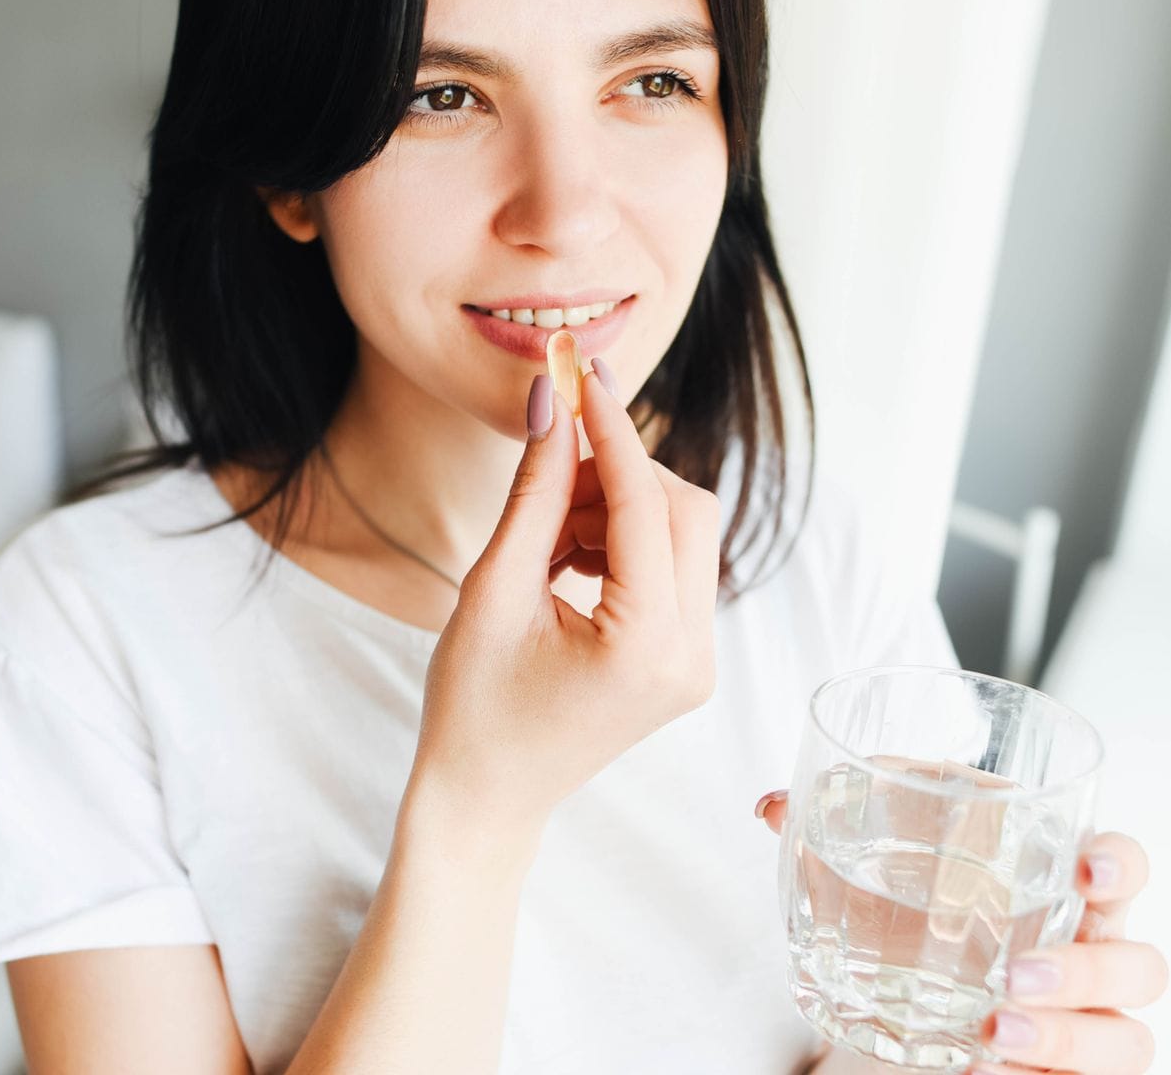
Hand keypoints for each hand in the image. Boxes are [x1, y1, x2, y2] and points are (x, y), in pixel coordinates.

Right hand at [409, 360, 720, 833]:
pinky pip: (673, 567)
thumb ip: (533, 492)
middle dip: (620, 472)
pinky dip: (624, 541)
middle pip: (686, 510)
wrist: (486, 796)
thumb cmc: (473, 706)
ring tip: (545, 535)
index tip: (581, 374)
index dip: (613, 429)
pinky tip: (565, 558)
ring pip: (683, 534)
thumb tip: (552, 403)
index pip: (648, 505)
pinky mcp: (686, 660)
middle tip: (550, 467)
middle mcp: (692, 657)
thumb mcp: (491, 590)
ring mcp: (697, 663)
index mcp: (646, 648)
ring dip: (618, 508)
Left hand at [756, 791, 1168, 1074]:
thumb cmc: (909, 926)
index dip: (1122, 862)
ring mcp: (1084, 1029)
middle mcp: (1089, 960)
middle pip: (1142, 966)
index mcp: (1059, 891)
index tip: (1086, 864)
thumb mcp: (873, 875)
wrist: (891, 1017)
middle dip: (1088, 972)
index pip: (1123, 867)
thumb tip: (770, 806)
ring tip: (991, 1035)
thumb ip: (834, 830)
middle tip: (1011, 975)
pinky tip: (981, 1073)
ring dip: (1066, 1039)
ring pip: (1126, 1042)